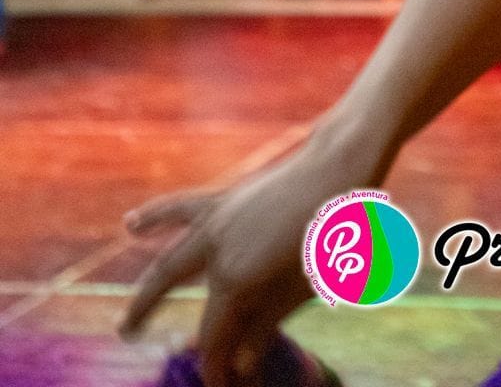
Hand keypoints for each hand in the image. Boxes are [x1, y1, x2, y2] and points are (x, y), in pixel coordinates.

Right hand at [121, 140, 347, 386]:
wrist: (337, 169)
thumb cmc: (330, 234)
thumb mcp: (301, 289)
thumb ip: (267, 325)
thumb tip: (240, 363)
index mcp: (236, 281)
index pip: (214, 339)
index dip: (218, 371)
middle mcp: (215, 251)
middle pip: (180, 301)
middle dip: (162, 334)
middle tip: (142, 355)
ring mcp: (216, 222)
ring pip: (169, 261)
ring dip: (147, 291)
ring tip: (127, 322)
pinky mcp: (225, 200)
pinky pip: (182, 209)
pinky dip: (156, 216)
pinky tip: (131, 224)